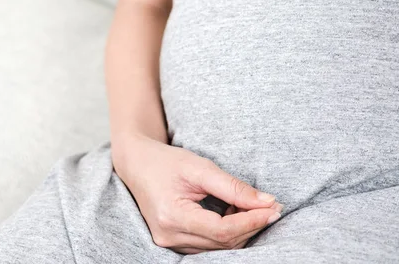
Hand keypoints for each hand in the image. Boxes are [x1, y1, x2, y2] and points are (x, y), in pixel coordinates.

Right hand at [111, 133, 282, 253]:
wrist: (136, 164)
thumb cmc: (165, 161)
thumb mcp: (199, 167)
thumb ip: (233, 187)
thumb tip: (267, 202)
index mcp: (172, 216)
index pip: (222, 230)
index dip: (252, 221)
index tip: (274, 208)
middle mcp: (169, 235)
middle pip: (223, 242)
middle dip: (251, 225)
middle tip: (271, 206)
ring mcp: (169, 242)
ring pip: (218, 247)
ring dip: (240, 230)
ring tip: (251, 206)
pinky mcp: (173, 242)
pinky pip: (208, 244)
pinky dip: (226, 233)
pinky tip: (233, 214)